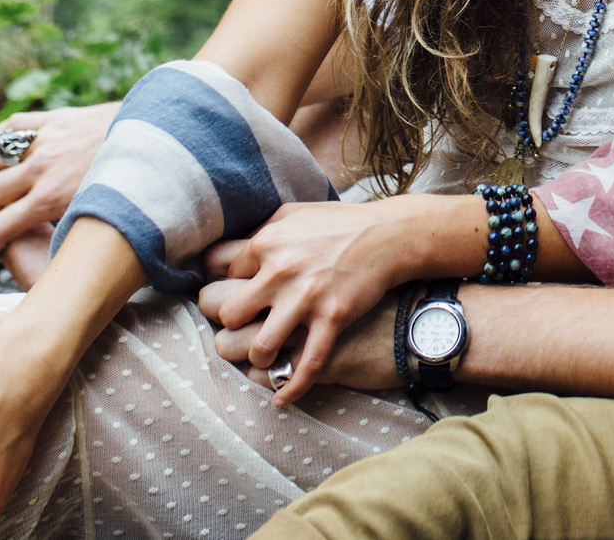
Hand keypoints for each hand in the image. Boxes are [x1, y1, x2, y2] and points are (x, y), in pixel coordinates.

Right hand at [0, 103, 117, 267]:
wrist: (152, 139)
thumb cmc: (128, 184)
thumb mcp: (97, 216)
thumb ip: (70, 233)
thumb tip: (60, 269)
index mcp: (50, 199)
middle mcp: (41, 169)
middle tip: (10, 206)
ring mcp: (44, 141)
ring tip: (11, 180)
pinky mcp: (51, 119)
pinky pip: (6, 128)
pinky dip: (2, 140)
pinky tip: (15, 153)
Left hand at [195, 195, 460, 405]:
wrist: (389, 235)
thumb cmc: (339, 223)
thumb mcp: (293, 213)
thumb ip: (260, 230)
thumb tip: (230, 251)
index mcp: (267, 242)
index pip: (224, 274)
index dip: (229, 286)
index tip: (241, 295)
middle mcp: (280, 270)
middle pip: (229, 313)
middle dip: (231, 325)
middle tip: (242, 328)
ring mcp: (306, 298)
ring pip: (260, 347)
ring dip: (257, 357)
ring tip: (263, 357)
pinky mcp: (332, 318)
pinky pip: (308, 364)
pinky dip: (292, 388)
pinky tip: (281, 400)